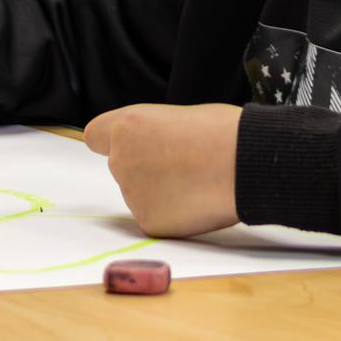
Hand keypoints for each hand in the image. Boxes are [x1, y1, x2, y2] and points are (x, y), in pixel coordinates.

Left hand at [84, 103, 241, 237]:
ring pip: (140, 194)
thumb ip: (153, 134)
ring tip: (196, 181)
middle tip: (182, 165)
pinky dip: (172, 214)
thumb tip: (155, 148)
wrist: (244, 164)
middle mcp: (121, 160)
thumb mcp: (177, 118)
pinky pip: (155, 218)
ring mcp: (132, 194)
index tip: (123, 147)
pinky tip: (196, 201)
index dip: (111, 142)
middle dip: (145, 168)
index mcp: (127, 127)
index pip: (96, 136)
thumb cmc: (222, 134)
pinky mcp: (149, 222)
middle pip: (123, 166)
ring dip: (160, 192)